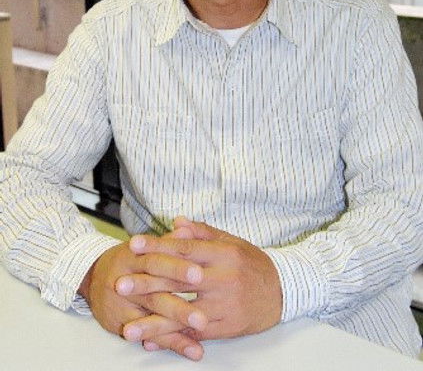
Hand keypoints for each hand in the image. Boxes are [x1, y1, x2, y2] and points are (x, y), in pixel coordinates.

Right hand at [79, 241, 207, 337]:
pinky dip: (172, 342)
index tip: (199, 273)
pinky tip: (192, 349)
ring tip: (202, 331)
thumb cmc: (128, 260)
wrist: (91, 276)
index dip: (177, 267)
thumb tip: (187, 229)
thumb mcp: (144, 246)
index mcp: (133, 256)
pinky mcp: (121, 323)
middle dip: (179, 305)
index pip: (156, 261)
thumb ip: (167, 241)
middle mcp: (125, 280)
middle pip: (154, 293)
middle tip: (202, 316)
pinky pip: (149, 335)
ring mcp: (122, 304)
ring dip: (177, 327)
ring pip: (152, 316)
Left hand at [123, 218, 281, 358]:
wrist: (283, 291)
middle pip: (179, 281)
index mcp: (223, 254)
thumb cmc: (252, 264)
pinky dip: (171, 338)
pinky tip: (151, 341)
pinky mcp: (226, 328)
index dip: (158, 246)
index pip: (185, 249)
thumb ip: (202, 232)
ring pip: (184, 313)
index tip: (133, 245)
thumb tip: (176, 222)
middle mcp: (223, 279)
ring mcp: (224, 306)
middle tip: (120, 283)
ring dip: (153, 322)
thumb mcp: (231, 242)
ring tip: (128, 327)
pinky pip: (194, 334)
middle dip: (147, 283)